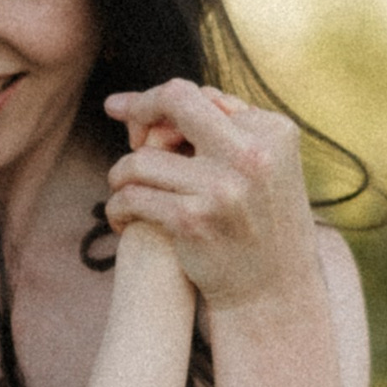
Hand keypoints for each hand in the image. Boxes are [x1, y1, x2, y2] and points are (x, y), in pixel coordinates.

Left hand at [102, 81, 318, 312]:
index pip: (202, 96)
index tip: (130, 107)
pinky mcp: (192, 221)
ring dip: (120, 173)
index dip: (163, 101)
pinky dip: (119, 208)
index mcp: (272, 132)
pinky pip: (133, 198)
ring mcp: (221, 187)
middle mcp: (250, 154)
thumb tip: (170, 95)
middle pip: (176, 102)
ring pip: (142, 159)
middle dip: (138, 106)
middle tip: (113, 110)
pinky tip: (121, 218)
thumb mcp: (264, 166)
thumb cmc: (261, 223)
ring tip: (121, 186)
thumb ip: (227, 128)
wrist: (273, 291)